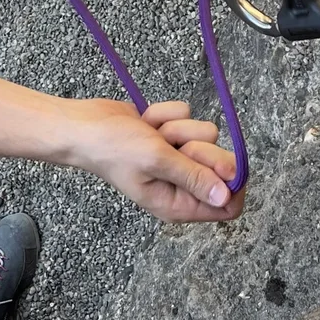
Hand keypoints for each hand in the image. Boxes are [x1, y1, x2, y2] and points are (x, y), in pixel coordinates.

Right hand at [65, 99, 242, 222]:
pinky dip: (167, 114)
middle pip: (222, 166)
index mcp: (178, 204)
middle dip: (201, 148)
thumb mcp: (157, 161)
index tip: (223, 161)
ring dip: (179, 128)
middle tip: (175, 146)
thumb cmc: (114, 148)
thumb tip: (226, 197)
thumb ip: (194, 177)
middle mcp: (182, 185)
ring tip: (153, 133)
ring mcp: (177, 158)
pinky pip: (188, 117)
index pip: (228, 206)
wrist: (86, 124)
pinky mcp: (172, 134)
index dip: (233, 183)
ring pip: (206, 135)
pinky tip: (147, 122)